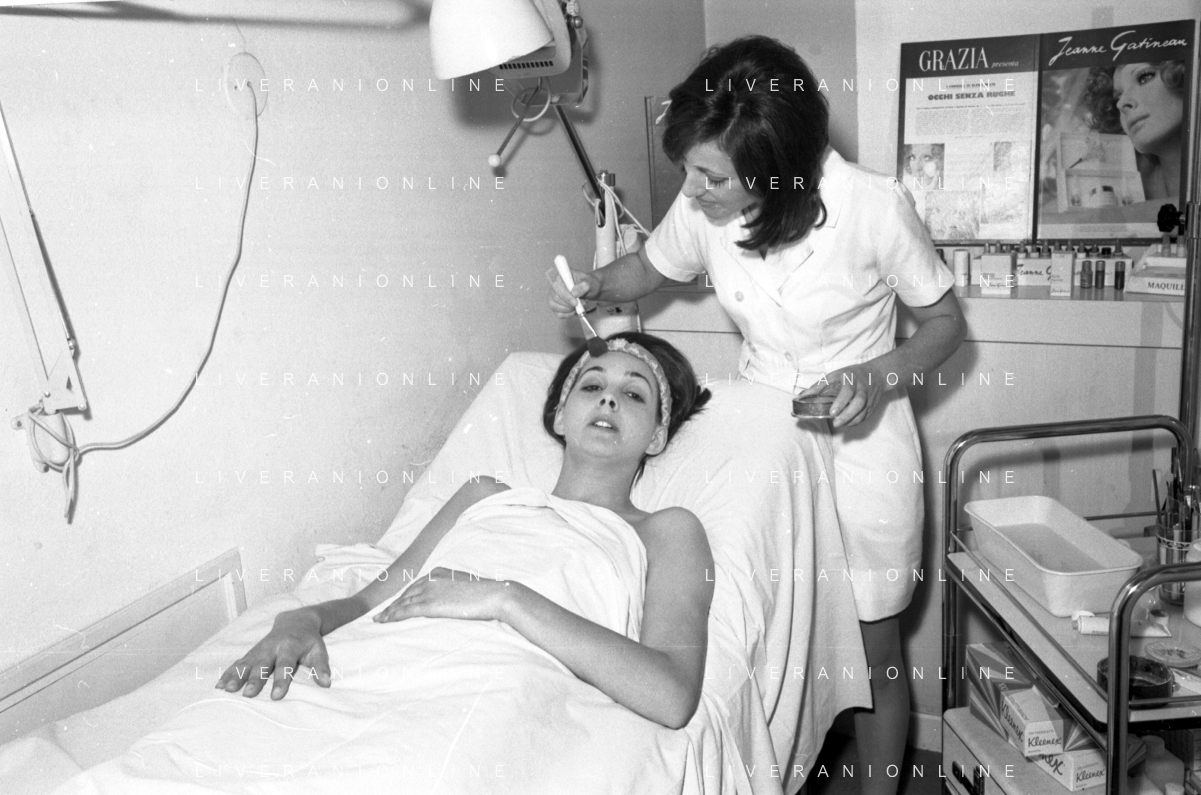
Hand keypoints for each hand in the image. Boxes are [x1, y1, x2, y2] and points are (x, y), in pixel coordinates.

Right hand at [215, 607, 330, 699]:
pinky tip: (219, 686)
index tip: (276, 696)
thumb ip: (321, 666)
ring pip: (246, 663)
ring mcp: (259, 649)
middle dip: (255, 679)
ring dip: (236, 676)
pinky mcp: (251, 652)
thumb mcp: (318, 650)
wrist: (295, 621)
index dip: (281, 680)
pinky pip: (238, 662)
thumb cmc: (308, 640)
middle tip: (247, 694)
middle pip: (262, 664)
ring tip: (227, 690)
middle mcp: (272, 647)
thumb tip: (326, 683)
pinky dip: (228, 673)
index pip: (285, 665)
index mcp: (290, 646)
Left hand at [374, 567, 510, 623]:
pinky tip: (385, 621)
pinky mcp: (431, 604)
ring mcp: (430, 590)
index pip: (416, 586)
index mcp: (440, 573)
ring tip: (379, 620)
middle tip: (381, 614)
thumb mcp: (466, 588)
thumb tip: (453, 601)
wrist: (495, 596)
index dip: (403, 596)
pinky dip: (393, 616)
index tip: (395, 604)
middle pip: (406, 593)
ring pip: (403, 602)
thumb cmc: (487, 595)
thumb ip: (454, 592)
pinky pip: (406, 611)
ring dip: (389, 612)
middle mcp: (431, 579)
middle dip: (393, 604)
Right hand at [546, 265, 599, 317]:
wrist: (589, 289)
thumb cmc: (588, 284)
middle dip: (569, 304)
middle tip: (580, 303)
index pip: (557, 287)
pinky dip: (568, 314)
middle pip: (555, 298)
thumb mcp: (589, 283)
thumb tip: (574, 293)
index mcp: (561, 277)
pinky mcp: (555, 305)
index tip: (576, 302)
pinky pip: (558, 314)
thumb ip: (583, 286)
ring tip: (579, 305)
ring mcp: (553, 296)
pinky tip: (574, 310)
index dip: (566, 296)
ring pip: (555, 307)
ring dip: (569, 309)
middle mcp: (555, 286)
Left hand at [797, 361, 885, 428]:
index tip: (832, 412)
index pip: (848, 390)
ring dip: (851, 420)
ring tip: (839, 424)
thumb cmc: (851, 374)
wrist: (877, 374)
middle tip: (835, 422)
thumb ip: (819, 386)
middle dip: (847, 414)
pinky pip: (865, 416)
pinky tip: (846, 423)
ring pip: (863, 411)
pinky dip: (856, 421)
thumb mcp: (835, 375)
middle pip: (858, 402)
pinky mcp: (872, 405)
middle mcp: (862, 388)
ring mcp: (869, 398)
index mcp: (852, 379)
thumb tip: (801, 396)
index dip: (841, 402)